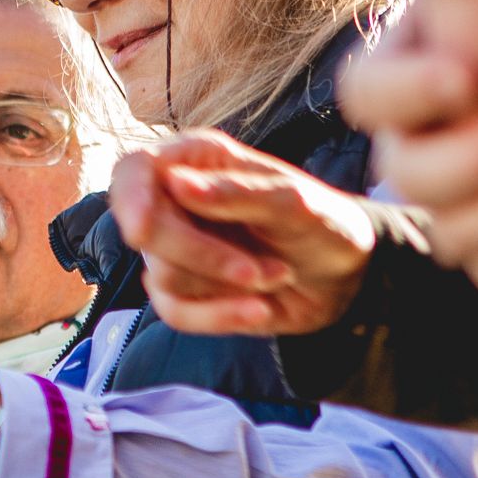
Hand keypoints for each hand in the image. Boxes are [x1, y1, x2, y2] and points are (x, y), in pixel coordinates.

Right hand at [111, 133, 376, 334]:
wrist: (346, 278)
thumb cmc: (323, 224)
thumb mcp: (294, 204)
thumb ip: (237, 193)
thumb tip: (176, 183)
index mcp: (198, 162)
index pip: (134, 170)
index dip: (131, 199)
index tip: (145, 230)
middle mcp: (178, 201)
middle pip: (145, 233)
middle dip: (202, 257)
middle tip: (254, 271)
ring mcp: (177, 249)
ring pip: (163, 276)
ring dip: (225, 285)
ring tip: (274, 275)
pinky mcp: (185, 291)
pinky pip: (174, 313)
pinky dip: (221, 316)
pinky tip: (260, 309)